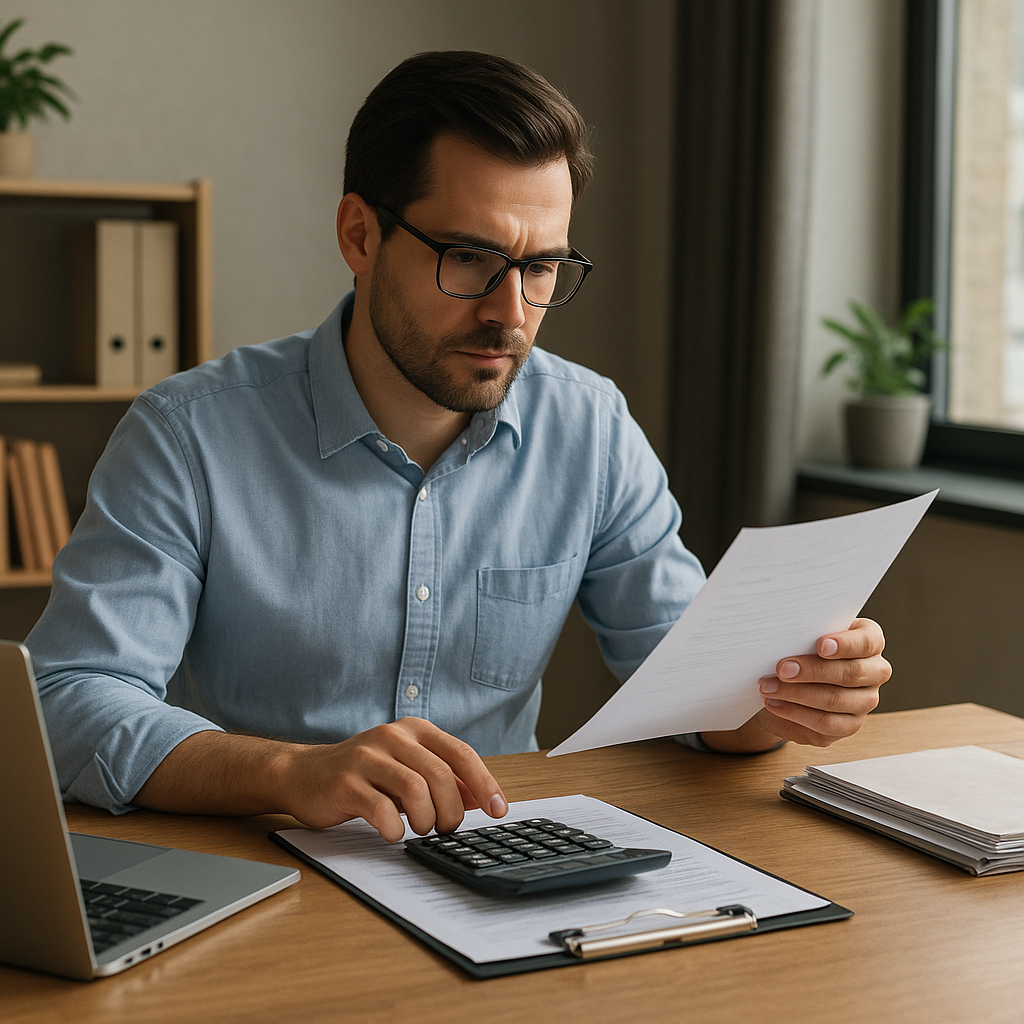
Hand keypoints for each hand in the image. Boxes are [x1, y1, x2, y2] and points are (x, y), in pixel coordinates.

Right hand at [134, 717, 507, 844]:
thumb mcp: (407, 768)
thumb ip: (443, 779)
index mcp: (415, 730)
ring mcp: (368, 757)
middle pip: (442, 776)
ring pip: (416, 790)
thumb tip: (482, 798)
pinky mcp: (346, 782)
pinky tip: (393, 833)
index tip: (498, 810)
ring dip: (426, 820)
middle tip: (446, 829)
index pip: (461, 754)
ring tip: (419, 830)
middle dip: (452, 811)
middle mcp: (393, 737)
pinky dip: (395, 829)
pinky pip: (382, 809)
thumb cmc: (363, 775)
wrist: (303, 773)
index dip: (485, 784)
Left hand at [699, 618, 890, 751]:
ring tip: (768, 687)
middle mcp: (874, 672)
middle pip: (851, 673)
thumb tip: (786, 630)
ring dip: (797, 693)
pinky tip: (774, 703)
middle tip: (782, 668)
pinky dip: (796, 713)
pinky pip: (826, 723)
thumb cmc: (799, 649)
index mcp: (869, 642)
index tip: (820, 645)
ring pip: (836, 700)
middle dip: (812, 670)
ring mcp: (865, 701)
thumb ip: (803, 632)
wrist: (786, 681)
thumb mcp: (802, 635)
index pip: (867, 642)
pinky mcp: (849, 725)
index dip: (846, 644)